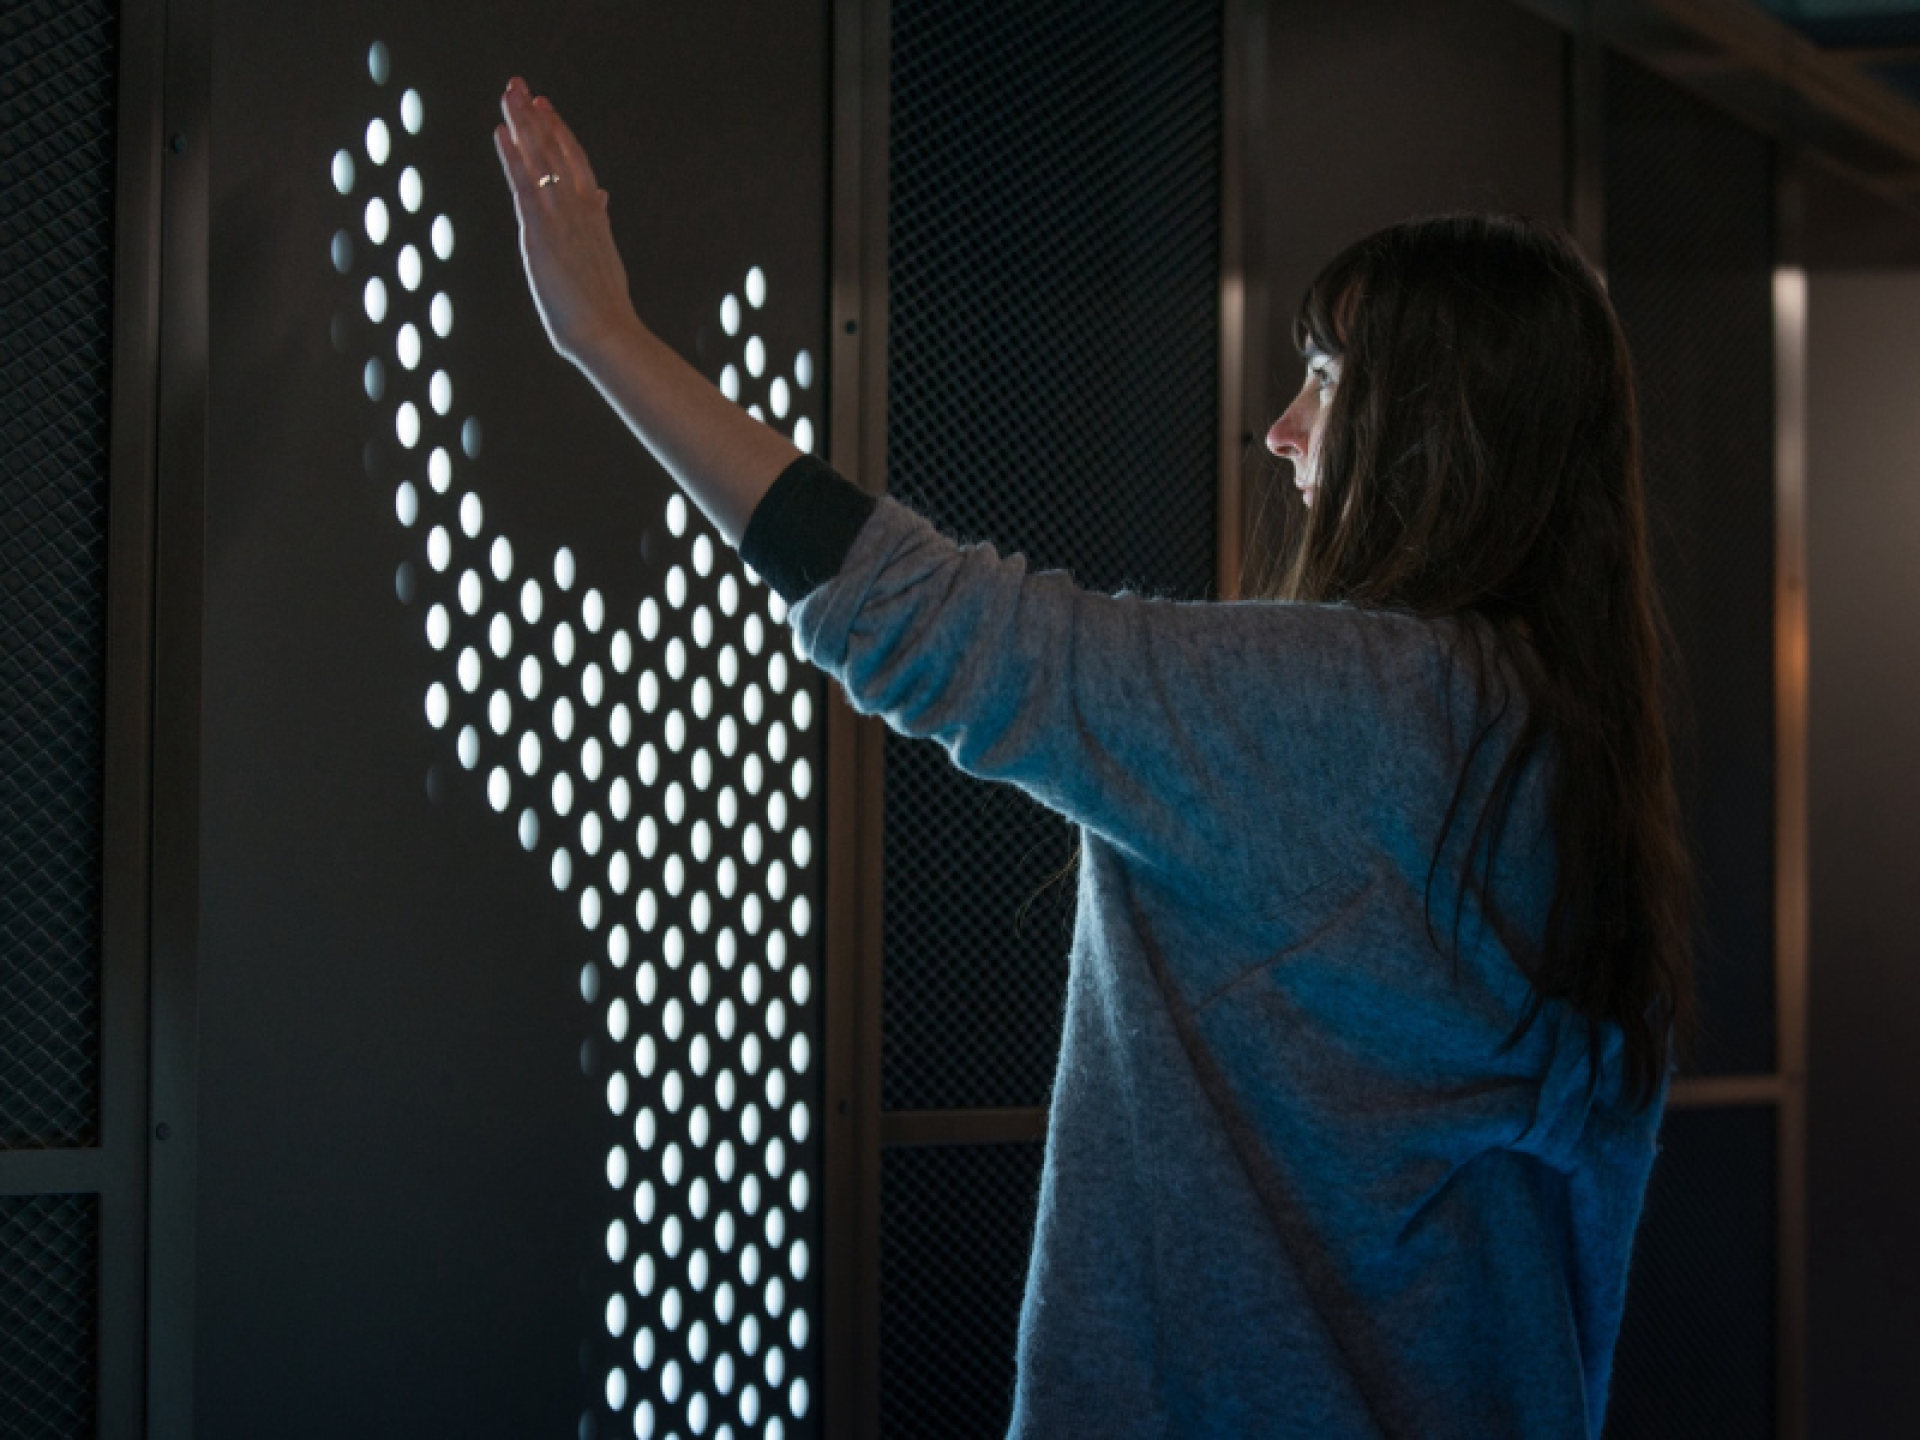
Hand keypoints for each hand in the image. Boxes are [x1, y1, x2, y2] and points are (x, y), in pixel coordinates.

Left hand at [493, 77, 639, 366]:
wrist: (607, 332)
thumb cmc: (606, 308)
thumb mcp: (604, 257)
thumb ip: (599, 222)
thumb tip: (602, 195)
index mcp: (593, 216)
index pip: (576, 163)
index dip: (560, 133)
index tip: (545, 107)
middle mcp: (578, 209)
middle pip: (556, 152)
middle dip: (537, 117)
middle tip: (519, 85)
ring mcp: (561, 218)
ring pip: (541, 160)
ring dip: (524, 124)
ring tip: (510, 94)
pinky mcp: (541, 233)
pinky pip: (525, 185)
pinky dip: (513, 156)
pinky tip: (502, 132)